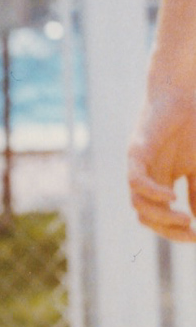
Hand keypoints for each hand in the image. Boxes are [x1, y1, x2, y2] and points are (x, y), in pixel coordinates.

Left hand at [127, 82, 195, 241]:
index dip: (177, 232)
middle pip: (147, 216)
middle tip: (190, 232)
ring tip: (184, 218)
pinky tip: (172, 196)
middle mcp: (146, 178)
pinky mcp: (136, 151)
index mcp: (161, 183)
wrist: (182, 94)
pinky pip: (136, 181)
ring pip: (138, 204)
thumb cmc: (192, 128)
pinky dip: (152, 193)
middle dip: (168, 230)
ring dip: (160, 216)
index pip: (162, 217)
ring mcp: (139, 166)